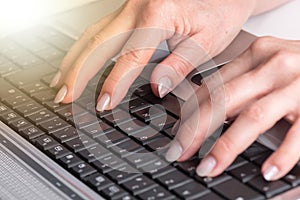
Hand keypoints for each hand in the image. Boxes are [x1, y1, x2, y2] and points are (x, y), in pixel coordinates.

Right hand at [50, 0, 255, 109]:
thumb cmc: (222, 9)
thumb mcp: (208, 41)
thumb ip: (180, 65)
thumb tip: (156, 87)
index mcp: (157, 15)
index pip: (129, 57)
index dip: (113, 83)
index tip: (103, 103)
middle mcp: (137, 6)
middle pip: (97, 43)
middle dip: (77, 72)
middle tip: (62, 95)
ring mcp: (130, 4)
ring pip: (93, 33)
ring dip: (74, 58)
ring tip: (60, 79)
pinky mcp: (131, 7)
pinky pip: (100, 27)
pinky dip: (85, 45)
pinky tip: (79, 56)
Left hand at [166, 36, 299, 180]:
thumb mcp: (267, 67)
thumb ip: (239, 85)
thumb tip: (204, 112)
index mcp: (257, 54)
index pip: (213, 86)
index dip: (190, 113)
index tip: (177, 134)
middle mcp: (274, 65)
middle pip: (224, 100)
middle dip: (196, 130)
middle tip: (180, 152)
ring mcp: (296, 85)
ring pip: (252, 117)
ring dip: (226, 146)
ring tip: (210, 167)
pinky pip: (298, 133)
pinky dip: (282, 155)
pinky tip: (267, 171)